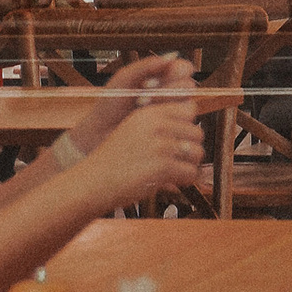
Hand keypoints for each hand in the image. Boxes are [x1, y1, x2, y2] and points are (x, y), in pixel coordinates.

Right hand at [79, 83, 207, 210]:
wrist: (94, 181)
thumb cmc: (114, 160)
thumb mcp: (133, 130)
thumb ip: (160, 124)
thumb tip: (194, 127)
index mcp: (149, 113)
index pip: (188, 109)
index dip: (188, 127)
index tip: (179, 141)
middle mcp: (156, 126)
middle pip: (197, 132)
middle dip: (191, 149)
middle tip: (178, 161)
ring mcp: (160, 145)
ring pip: (197, 153)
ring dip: (190, 165)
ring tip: (174, 172)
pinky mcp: (163, 166)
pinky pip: (191, 172)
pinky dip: (185, 180)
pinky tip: (171, 182)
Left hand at [81, 53, 195, 149]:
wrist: (100, 132)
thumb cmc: (110, 104)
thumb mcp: (124, 80)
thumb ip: (146, 66)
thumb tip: (171, 56)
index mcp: (163, 77)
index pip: (185, 69)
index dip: (175, 72)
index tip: (151, 81)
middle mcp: (173, 95)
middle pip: (188, 87)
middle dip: (166, 92)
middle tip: (142, 98)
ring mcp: (174, 115)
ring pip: (188, 107)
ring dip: (164, 107)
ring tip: (140, 111)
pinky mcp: (173, 133)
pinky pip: (184, 126)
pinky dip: (166, 123)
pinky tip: (147, 124)